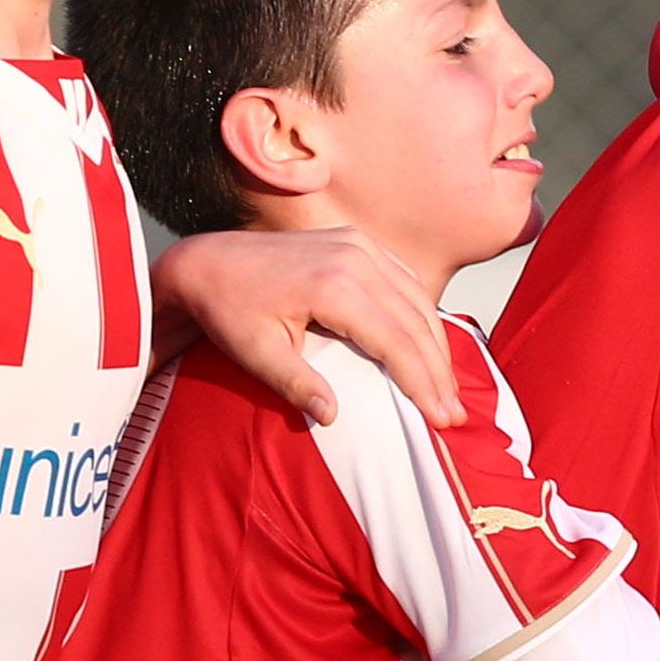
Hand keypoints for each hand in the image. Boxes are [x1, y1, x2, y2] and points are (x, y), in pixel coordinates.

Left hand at [152, 227, 466, 429]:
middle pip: (417, 322)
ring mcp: (359, 244)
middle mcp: (355, 257)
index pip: (397, 341)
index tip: (440, 419)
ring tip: (447, 388)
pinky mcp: (357, 242)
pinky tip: (430, 347)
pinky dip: (423, 316)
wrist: (206, 264)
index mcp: (334, 285)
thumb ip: (296, 384)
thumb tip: (332, 416)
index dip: (423, 383)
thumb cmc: (227, 309)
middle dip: (439, 372)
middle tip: (453, 413)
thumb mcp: (255, 353)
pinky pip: (405, 281)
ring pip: (418, 300)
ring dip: (437, 346)